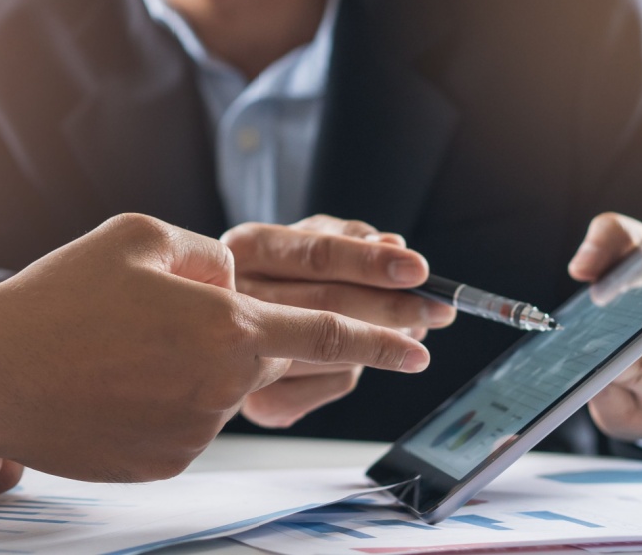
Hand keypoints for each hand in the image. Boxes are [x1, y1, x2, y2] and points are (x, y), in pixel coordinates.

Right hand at [0, 214, 428, 482]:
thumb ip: (209, 255)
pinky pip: (186, 424)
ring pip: (222, 392)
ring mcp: (194, 434)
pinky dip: (169, 400)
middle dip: (317, 356)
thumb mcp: (139, 237)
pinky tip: (116, 382)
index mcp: (226, 327)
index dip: (380, 339)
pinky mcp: (165, 464)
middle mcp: (221, 388)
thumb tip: (233, 279)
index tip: (420, 346)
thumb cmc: (59, 297)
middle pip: (282, 368)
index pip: (325, 334)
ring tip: (127, 349)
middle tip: (298, 342)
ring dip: (201, 368)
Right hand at [221, 215, 454, 427]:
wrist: (201, 331)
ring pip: (335, 351)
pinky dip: (354, 372)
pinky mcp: (257, 404)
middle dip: (395, 308)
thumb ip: (343, 237)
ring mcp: (239, 356)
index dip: (371, 263)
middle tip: (439, 310)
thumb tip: (392, 244)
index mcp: (246, 247)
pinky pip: (329, 387)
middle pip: (329, 306)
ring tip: (408, 329)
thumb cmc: (263, 275)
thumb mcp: (296, 238)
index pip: (317, 255)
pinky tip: (358, 357)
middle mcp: (236, 301)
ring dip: (381, 343)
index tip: (418, 269)